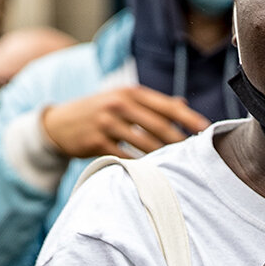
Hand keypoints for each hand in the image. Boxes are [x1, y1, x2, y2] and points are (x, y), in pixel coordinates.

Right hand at [41, 87, 208, 158]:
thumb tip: (183, 104)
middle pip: (160, 126)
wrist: (58, 124)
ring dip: (163, 156)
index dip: (188, 118)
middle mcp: (120, 104)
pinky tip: (153, 172)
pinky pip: (127, 156)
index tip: (206, 129)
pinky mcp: (97, 141)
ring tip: (178, 166)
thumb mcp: (121, 99)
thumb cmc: (98, 112)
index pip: (167, 105)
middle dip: (180, 141)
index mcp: (131, 92)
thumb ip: (151, 103)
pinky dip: (141, 165)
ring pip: (145, 143)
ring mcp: (108, 123)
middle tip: (195, 154)